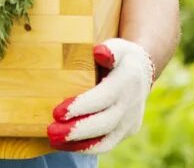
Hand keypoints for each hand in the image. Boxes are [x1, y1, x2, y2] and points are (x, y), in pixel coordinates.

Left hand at [47, 38, 153, 153]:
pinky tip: (65, 145)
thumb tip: (100, 52)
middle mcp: (131, 104)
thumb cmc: (122, 57)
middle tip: (51, 132)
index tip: (57, 112)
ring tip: (54, 141)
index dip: (81, 106)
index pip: (104, 97)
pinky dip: (85, 148)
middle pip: (104, 122)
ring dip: (78, 143)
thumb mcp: (119, 46)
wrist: (142, 72)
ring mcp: (130, 121)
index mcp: (127, 81)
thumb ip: (110, 50)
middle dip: (76, 130)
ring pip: (106, 140)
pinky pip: (106, 144)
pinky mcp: (126, 132)